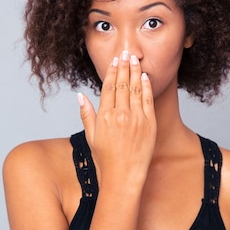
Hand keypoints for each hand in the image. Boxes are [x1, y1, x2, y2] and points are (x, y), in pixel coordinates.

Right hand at [77, 50, 156, 185]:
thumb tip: (80, 95)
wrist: (124, 177)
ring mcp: (136, 119)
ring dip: (135, 72)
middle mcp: (120, 115)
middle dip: (124, 66)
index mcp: (104, 116)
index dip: (112, 72)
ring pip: (135, 89)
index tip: (115, 61)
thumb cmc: (105, 160)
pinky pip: (147, 101)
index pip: (108, 87)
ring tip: (135, 59)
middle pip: (122, 84)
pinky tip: (145, 77)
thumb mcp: (91, 137)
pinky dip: (146, 87)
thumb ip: (86, 114)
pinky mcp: (149, 125)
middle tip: (126, 53)